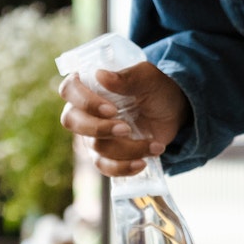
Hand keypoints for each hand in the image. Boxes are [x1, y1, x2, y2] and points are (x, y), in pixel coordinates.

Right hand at [57, 62, 189, 177]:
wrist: (174, 114)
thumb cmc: (156, 90)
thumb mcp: (149, 78)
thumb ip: (127, 76)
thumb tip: (100, 75)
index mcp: (89, 85)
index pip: (69, 90)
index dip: (85, 102)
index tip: (112, 109)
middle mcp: (84, 111)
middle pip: (71, 121)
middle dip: (99, 128)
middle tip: (126, 129)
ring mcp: (92, 135)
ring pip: (95, 146)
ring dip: (127, 148)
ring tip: (153, 144)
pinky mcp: (104, 155)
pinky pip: (104, 167)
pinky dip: (123, 168)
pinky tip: (143, 162)